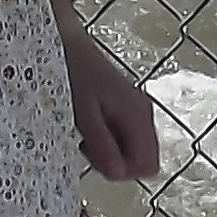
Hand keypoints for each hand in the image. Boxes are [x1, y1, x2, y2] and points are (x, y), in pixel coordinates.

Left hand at [58, 12, 158, 182]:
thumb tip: (117, 174)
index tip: (96, 159)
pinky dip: (108, 142)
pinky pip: (125, 139)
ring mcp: (136, 112)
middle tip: (89, 148)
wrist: (68, 43)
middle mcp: (143, 115)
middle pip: (143, 161)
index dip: (123, 172)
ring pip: (133, 152)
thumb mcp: (83, 113)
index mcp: (138, 116)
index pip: (148, 165)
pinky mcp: (126, 110)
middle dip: (117, 164)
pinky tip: (89, 128)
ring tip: (86, 136)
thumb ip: (101, 144)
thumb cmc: (74, 74)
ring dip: (110, 154)